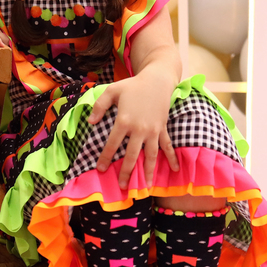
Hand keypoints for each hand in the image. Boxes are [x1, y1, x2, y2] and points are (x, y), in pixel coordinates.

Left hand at [87, 72, 179, 189]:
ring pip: (150, 155)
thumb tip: (90, 122)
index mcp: (124, 121)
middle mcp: (139, 129)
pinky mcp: (162, 129)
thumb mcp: (112, 91)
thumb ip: (99, 106)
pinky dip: (172, 157)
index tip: (101, 169)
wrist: (157, 80)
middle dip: (126, 172)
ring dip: (148, 171)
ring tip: (146, 186)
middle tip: (122, 186)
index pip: (112, 144)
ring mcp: (153, 131)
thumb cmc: (133, 86)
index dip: (106, 158)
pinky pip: (167, 145)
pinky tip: (176, 169)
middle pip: (131, 155)